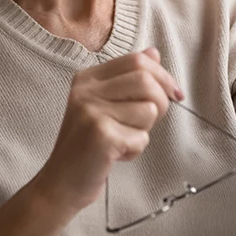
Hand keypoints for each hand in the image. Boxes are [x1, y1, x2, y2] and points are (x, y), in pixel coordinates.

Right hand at [35, 48, 182, 214]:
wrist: (61, 182)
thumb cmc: (88, 144)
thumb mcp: (105, 104)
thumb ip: (128, 78)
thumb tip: (154, 53)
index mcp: (88, 77)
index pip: (136, 60)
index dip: (163, 75)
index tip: (175, 94)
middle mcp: (87, 90)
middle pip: (146, 80)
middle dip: (161, 102)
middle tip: (150, 122)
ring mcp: (92, 111)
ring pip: (148, 109)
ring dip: (145, 130)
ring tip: (124, 139)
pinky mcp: (101, 135)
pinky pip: (142, 137)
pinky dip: (136, 149)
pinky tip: (116, 155)